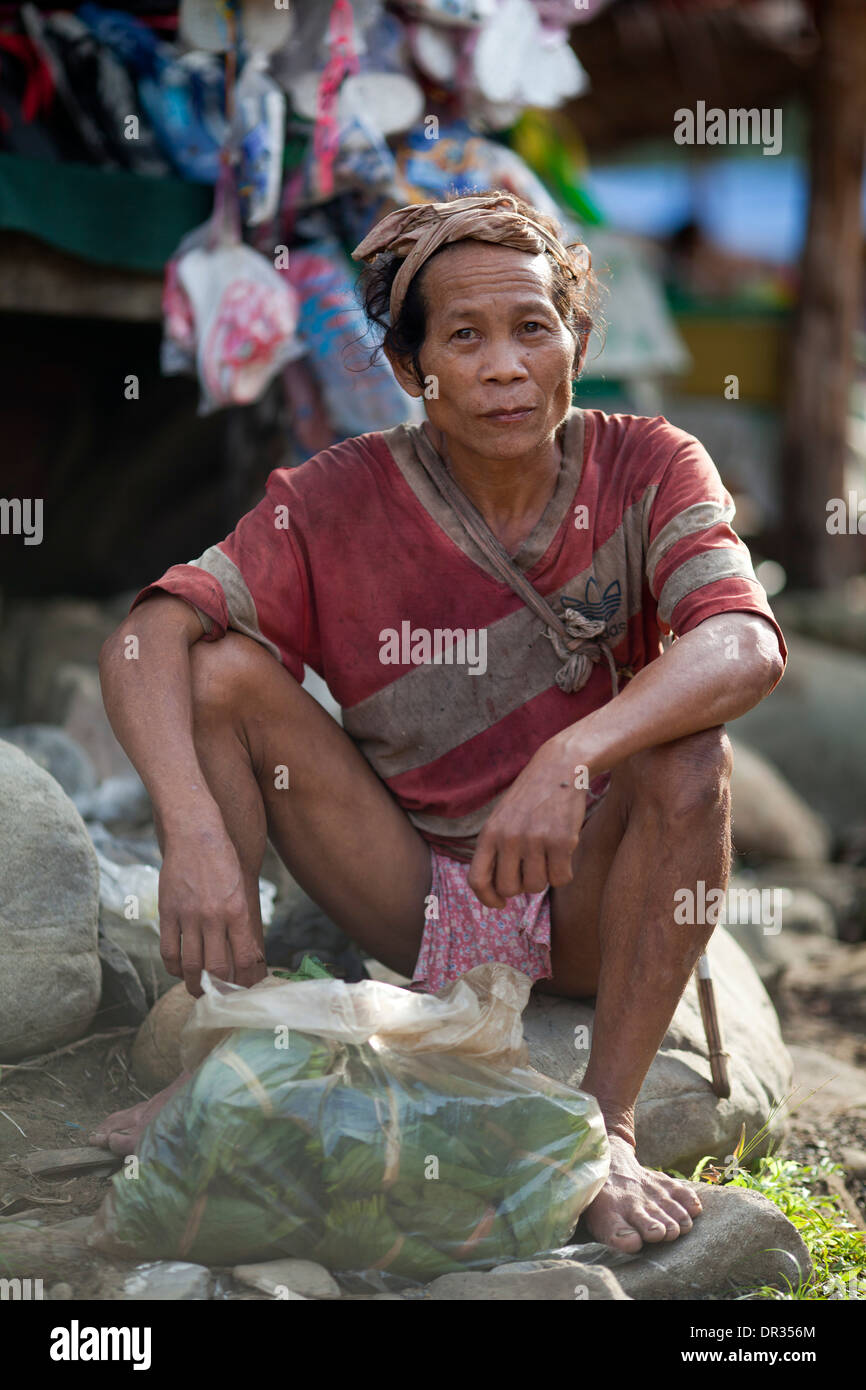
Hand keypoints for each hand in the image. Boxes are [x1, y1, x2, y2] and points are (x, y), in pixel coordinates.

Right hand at [157, 821, 266, 996]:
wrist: (195, 833)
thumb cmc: (223, 861)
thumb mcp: (242, 889)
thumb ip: (243, 921)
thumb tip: (249, 957)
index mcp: (238, 911)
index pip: (246, 958)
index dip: (247, 981)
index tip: (246, 990)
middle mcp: (214, 916)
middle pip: (218, 968)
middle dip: (221, 989)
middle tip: (221, 997)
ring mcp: (189, 915)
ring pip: (191, 965)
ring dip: (195, 984)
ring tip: (198, 990)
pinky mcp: (168, 912)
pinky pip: (168, 950)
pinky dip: (173, 968)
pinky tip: (178, 971)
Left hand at [468, 732, 587, 908]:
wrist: (559, 768)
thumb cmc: (530, 799)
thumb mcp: (502, 818)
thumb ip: (496, 850)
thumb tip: (499, 892)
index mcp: (489, 834)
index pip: (477, 880)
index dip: (487, 898)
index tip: (500, 903)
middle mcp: (508, 839)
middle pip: (510, 889)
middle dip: (522, 885)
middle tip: (532, 868)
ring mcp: (534, 841)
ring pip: (537, 886)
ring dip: (545, 876)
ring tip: (548, 852)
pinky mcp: (561, 842)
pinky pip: (561, 879)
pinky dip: (564, 872)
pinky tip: (564, 851)